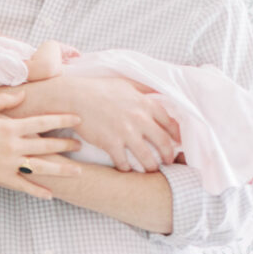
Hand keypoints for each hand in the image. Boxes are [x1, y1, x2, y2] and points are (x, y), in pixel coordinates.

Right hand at [0, 89, 80, 198]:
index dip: (62, 120)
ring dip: (61, 170)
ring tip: (78, 172)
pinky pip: (23, 186)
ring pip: (40, 168)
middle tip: (81, 145)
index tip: (78, 119)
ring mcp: (8, 164)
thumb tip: (24, 94)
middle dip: (66, 145)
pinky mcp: (1, 177)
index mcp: (9, 127)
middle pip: (46, 146)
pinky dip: (37, 191)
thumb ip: (3, 99)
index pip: (42, 122)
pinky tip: (50, 194)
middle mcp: (12, 146)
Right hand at [64, 75, 180, 170]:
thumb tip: (157, 89)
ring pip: (146, 157)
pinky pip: (124, 162)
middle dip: (168, 155)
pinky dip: (126, 168)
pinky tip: (126, 170)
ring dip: (151, 167)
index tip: (177, 142)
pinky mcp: (111, 144)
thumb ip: (143, 88)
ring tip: (151, 170)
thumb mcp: (125, 83)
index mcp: (144, 103)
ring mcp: (126, 133)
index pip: (169, 122)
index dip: (176, 134)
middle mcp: (139, 119)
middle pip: (163, 143)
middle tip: (169, 161)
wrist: (75, 97)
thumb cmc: (98, 88)